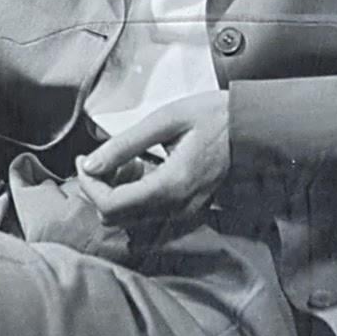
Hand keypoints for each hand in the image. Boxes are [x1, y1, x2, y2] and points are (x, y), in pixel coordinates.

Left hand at [74, 90, 231, 224]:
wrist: (253, 128)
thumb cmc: (214, 117)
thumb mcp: (165, 120)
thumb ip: (124, 144)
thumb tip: (90, 164)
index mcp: (171, 186)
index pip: (111, 205)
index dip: (89, 184)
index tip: (83, 159)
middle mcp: (177, 208)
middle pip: (116, 218)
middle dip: (101, 188)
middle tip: (105, 157)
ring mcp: (184, 213)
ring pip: (130, 219)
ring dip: (117, 192)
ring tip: (129, 159)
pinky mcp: (188, 210)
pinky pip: (148, 214)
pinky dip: (135, 195)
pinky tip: (144, 167)